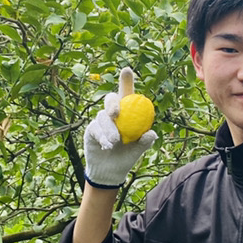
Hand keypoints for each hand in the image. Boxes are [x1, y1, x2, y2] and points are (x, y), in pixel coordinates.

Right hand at [83, 69, 156, 187]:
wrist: (110, 172)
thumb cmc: (126, 156)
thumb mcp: (138, 150)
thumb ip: (144, 141)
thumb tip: (151, 133)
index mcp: (127, 112)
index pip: (126, 93)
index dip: (126, 81)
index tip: (127, 70)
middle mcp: (112, 113)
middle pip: (110, 99)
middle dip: (112, 103)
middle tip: (116, 114)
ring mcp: (100, 121)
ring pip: (103, 117)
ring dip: (109, 129)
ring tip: (115, 142)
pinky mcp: (91, 130)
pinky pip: (95, 128)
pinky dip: (102, 136)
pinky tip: (106, 146)